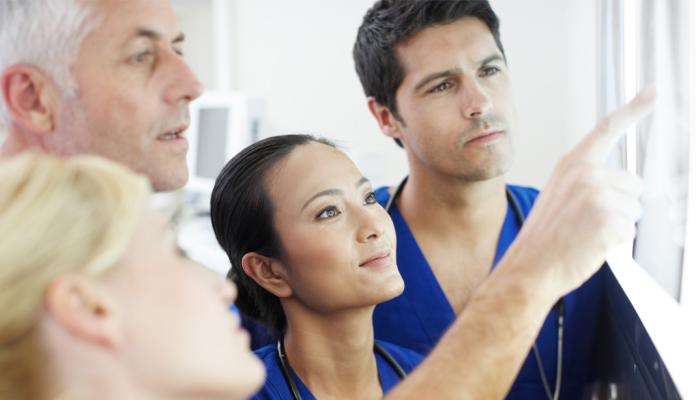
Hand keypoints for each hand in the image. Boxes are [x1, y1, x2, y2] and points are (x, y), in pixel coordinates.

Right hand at [516, 87, 655, 295]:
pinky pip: (630, 230)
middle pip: (633, 184)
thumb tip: (629, 187)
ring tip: (585, 235)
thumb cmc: (545, 237)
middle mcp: (586, 173)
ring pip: (635, 210)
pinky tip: (590, 246)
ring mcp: (597, 195)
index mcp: (572, 164)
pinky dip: (615, 242)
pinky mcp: (608, 219)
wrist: (529, 266)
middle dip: (621, 205)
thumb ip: (587, 182)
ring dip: (618, 226)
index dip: (634, 108)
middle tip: (587, 223)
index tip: (653, 90)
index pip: (607, 129)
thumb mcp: (559, 196)